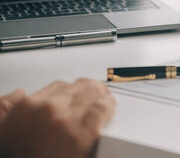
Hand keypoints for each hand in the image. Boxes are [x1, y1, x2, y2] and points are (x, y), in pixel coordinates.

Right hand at [0, 79, 115, 157]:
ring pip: (93, 93)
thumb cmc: (24, 157)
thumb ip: (10, 110)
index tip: (80, 94)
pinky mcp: (84, 133)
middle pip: (79, 87)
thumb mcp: (6, 133)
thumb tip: (19, 94)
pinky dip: (109, 108)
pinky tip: (111, 111)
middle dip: (90, 91)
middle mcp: (45, 109)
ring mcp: (65, 120)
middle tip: (99, 95)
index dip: (73, 91)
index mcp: (27, 108)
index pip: (59, 86)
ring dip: (102, 97)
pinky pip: (103, 109)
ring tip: (107, 102)